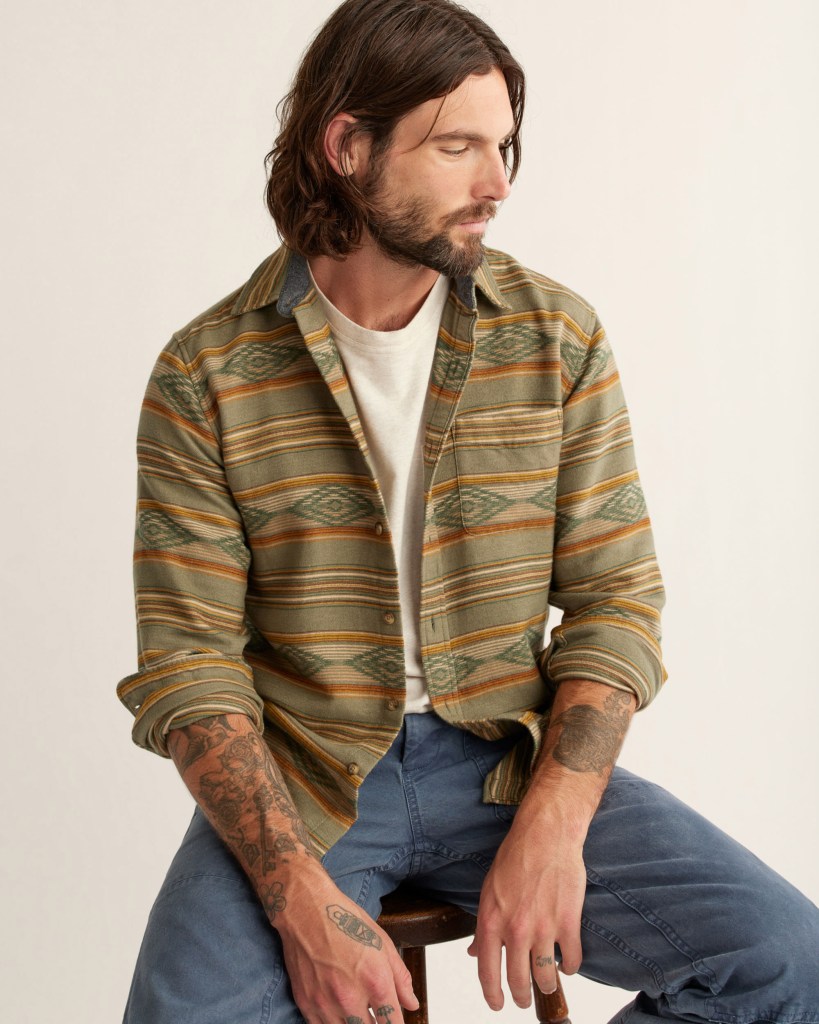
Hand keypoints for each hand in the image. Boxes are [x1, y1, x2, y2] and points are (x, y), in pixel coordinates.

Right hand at [276, 872, 418, 1023]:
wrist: (306, 910)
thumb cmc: (343, 920)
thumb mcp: (382, 942)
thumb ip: (400, 978)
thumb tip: (412, 1003)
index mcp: (375, 980)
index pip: (393, 1023)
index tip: (394, 1020)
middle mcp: (350, 996)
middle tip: (375, 1015)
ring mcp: (326, 1003)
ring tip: (357, 1011)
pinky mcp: (306, 1004)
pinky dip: (333, 1023)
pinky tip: (338, 1012)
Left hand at [467, 805, 585, 1010]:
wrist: (545, 835)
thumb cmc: (516, 856)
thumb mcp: (489, 890)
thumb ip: (483, 926)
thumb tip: (474, 952)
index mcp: (491, 921)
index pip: (487, 972)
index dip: (492, 995)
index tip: (497, 1005)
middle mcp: (515, 930)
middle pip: (518, 982)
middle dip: (521, 997)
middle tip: (524, 1000)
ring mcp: (543, 928)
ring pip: (545, 977)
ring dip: (546, 986)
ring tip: (547, 984)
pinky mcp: (567, 923)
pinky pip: (571, 960)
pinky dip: (570, 967)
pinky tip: (567, 964)